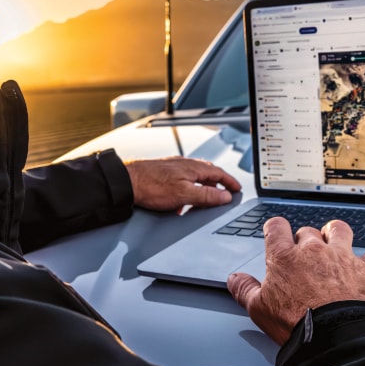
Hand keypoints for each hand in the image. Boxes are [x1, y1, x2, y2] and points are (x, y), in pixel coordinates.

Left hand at [125, 157, 241, 211]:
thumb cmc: (152, 186)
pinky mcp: (164, 173)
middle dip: (218, 183)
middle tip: (225, 193)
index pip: (219, 173)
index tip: (237, 189)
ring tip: (205, 198)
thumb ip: (207, 195)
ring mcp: (174, 168)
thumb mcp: (185, 194)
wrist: (127, 182)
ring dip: (203, 187)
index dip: (230, 181)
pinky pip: (183, 180)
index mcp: (193, 167)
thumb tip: (225, 196)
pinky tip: (182, 200)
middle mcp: (185, 164)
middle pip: (208, 173)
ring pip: (195, 176)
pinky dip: (189, 189)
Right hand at [227, 218, 364, 344]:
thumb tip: (235, 279)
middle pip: (308, 231)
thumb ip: (245, 290)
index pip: (276, 228)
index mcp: (285, 258)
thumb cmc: (298, 324)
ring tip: (335, 237)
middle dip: (306, 238)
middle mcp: (314, 251)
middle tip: (304, 251)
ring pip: (340, 230)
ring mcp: (343, 257)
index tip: (276, 232)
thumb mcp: (259, 310)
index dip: (275, 228)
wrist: (338, 336)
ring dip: (337, 232)